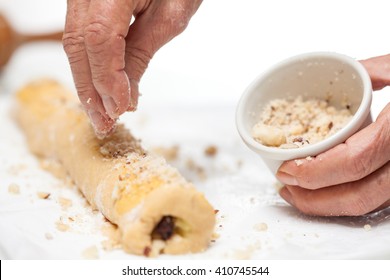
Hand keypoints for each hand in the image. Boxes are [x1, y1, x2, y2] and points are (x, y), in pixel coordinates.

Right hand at [63, 0, 201, 136]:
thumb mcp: (170, 15)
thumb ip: (142, 53)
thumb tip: (125, 96)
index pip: (99, 39)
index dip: (107, 79)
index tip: (120, 107)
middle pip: (77, 46)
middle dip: (91, 90)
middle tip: (105, 123)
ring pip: (73, 45)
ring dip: (87, 84)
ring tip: (101, 114)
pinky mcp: (83, 3)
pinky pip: (78, 38)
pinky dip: (89, 68)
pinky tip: (98, 89)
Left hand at [276, 54, 389, 215]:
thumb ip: (378, 68)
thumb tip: (351, 72)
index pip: (353, 162)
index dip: (314, 172)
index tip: (286, 169)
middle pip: (359, 196)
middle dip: (314, 199)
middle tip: (287, 189)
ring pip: (372, 205)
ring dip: (329, 205)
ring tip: (301, 195)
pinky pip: (382, 197)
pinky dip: (350, 198)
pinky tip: (331, 190)